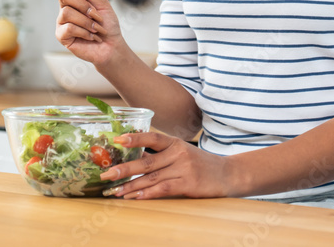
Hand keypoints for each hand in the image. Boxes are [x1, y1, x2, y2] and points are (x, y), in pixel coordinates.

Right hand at [54, 0, 123, 66]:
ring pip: (67, 12)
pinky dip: (84, 32)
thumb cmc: (108, 26)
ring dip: (86, 21)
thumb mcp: (102, 5)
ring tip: (95, 28)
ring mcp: (62, 21)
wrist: (111, 46)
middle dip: (83, 5)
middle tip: (95, 14)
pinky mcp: (61, 35)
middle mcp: (67, 6)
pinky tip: (91, 36)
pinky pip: (69, 28)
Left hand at [99, 132, 234, 199]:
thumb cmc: (199, 164)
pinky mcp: (189, 184)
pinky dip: (147, 193)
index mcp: (175, 143)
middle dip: (123, 168)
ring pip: (151, 177)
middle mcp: (178, 153)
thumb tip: (133, 158)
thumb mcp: (182, 152)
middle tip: (105, 174)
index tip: (117, 140)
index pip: (152, 137)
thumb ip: (162, 153)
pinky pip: (164, 188)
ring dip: (131, 185)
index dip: (134, 138)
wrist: (227, 174)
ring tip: (115, 191)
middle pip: (146, 161)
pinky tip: (135, 196)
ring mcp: (184, 168)